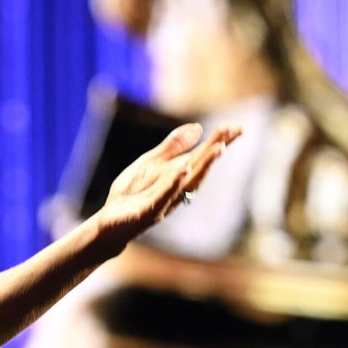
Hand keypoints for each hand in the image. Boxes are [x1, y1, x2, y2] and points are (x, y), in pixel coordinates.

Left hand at [90, 121, 241, 254]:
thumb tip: (198, 128)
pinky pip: (163, 196)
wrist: (110, 221)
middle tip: (232, 131)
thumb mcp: (150, 163)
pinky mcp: (148, 211)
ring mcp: (164, 200)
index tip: (237, 127)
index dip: (219, 141)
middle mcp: (177, 188)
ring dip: (204, 164)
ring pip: (188, 182)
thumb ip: (172, 147)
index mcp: (177, 175)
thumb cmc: (133, 193)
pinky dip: (173, 183)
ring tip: (218, 147)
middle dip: (216, 149)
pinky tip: (183, 168)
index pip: (201, 155)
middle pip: (200, 166)